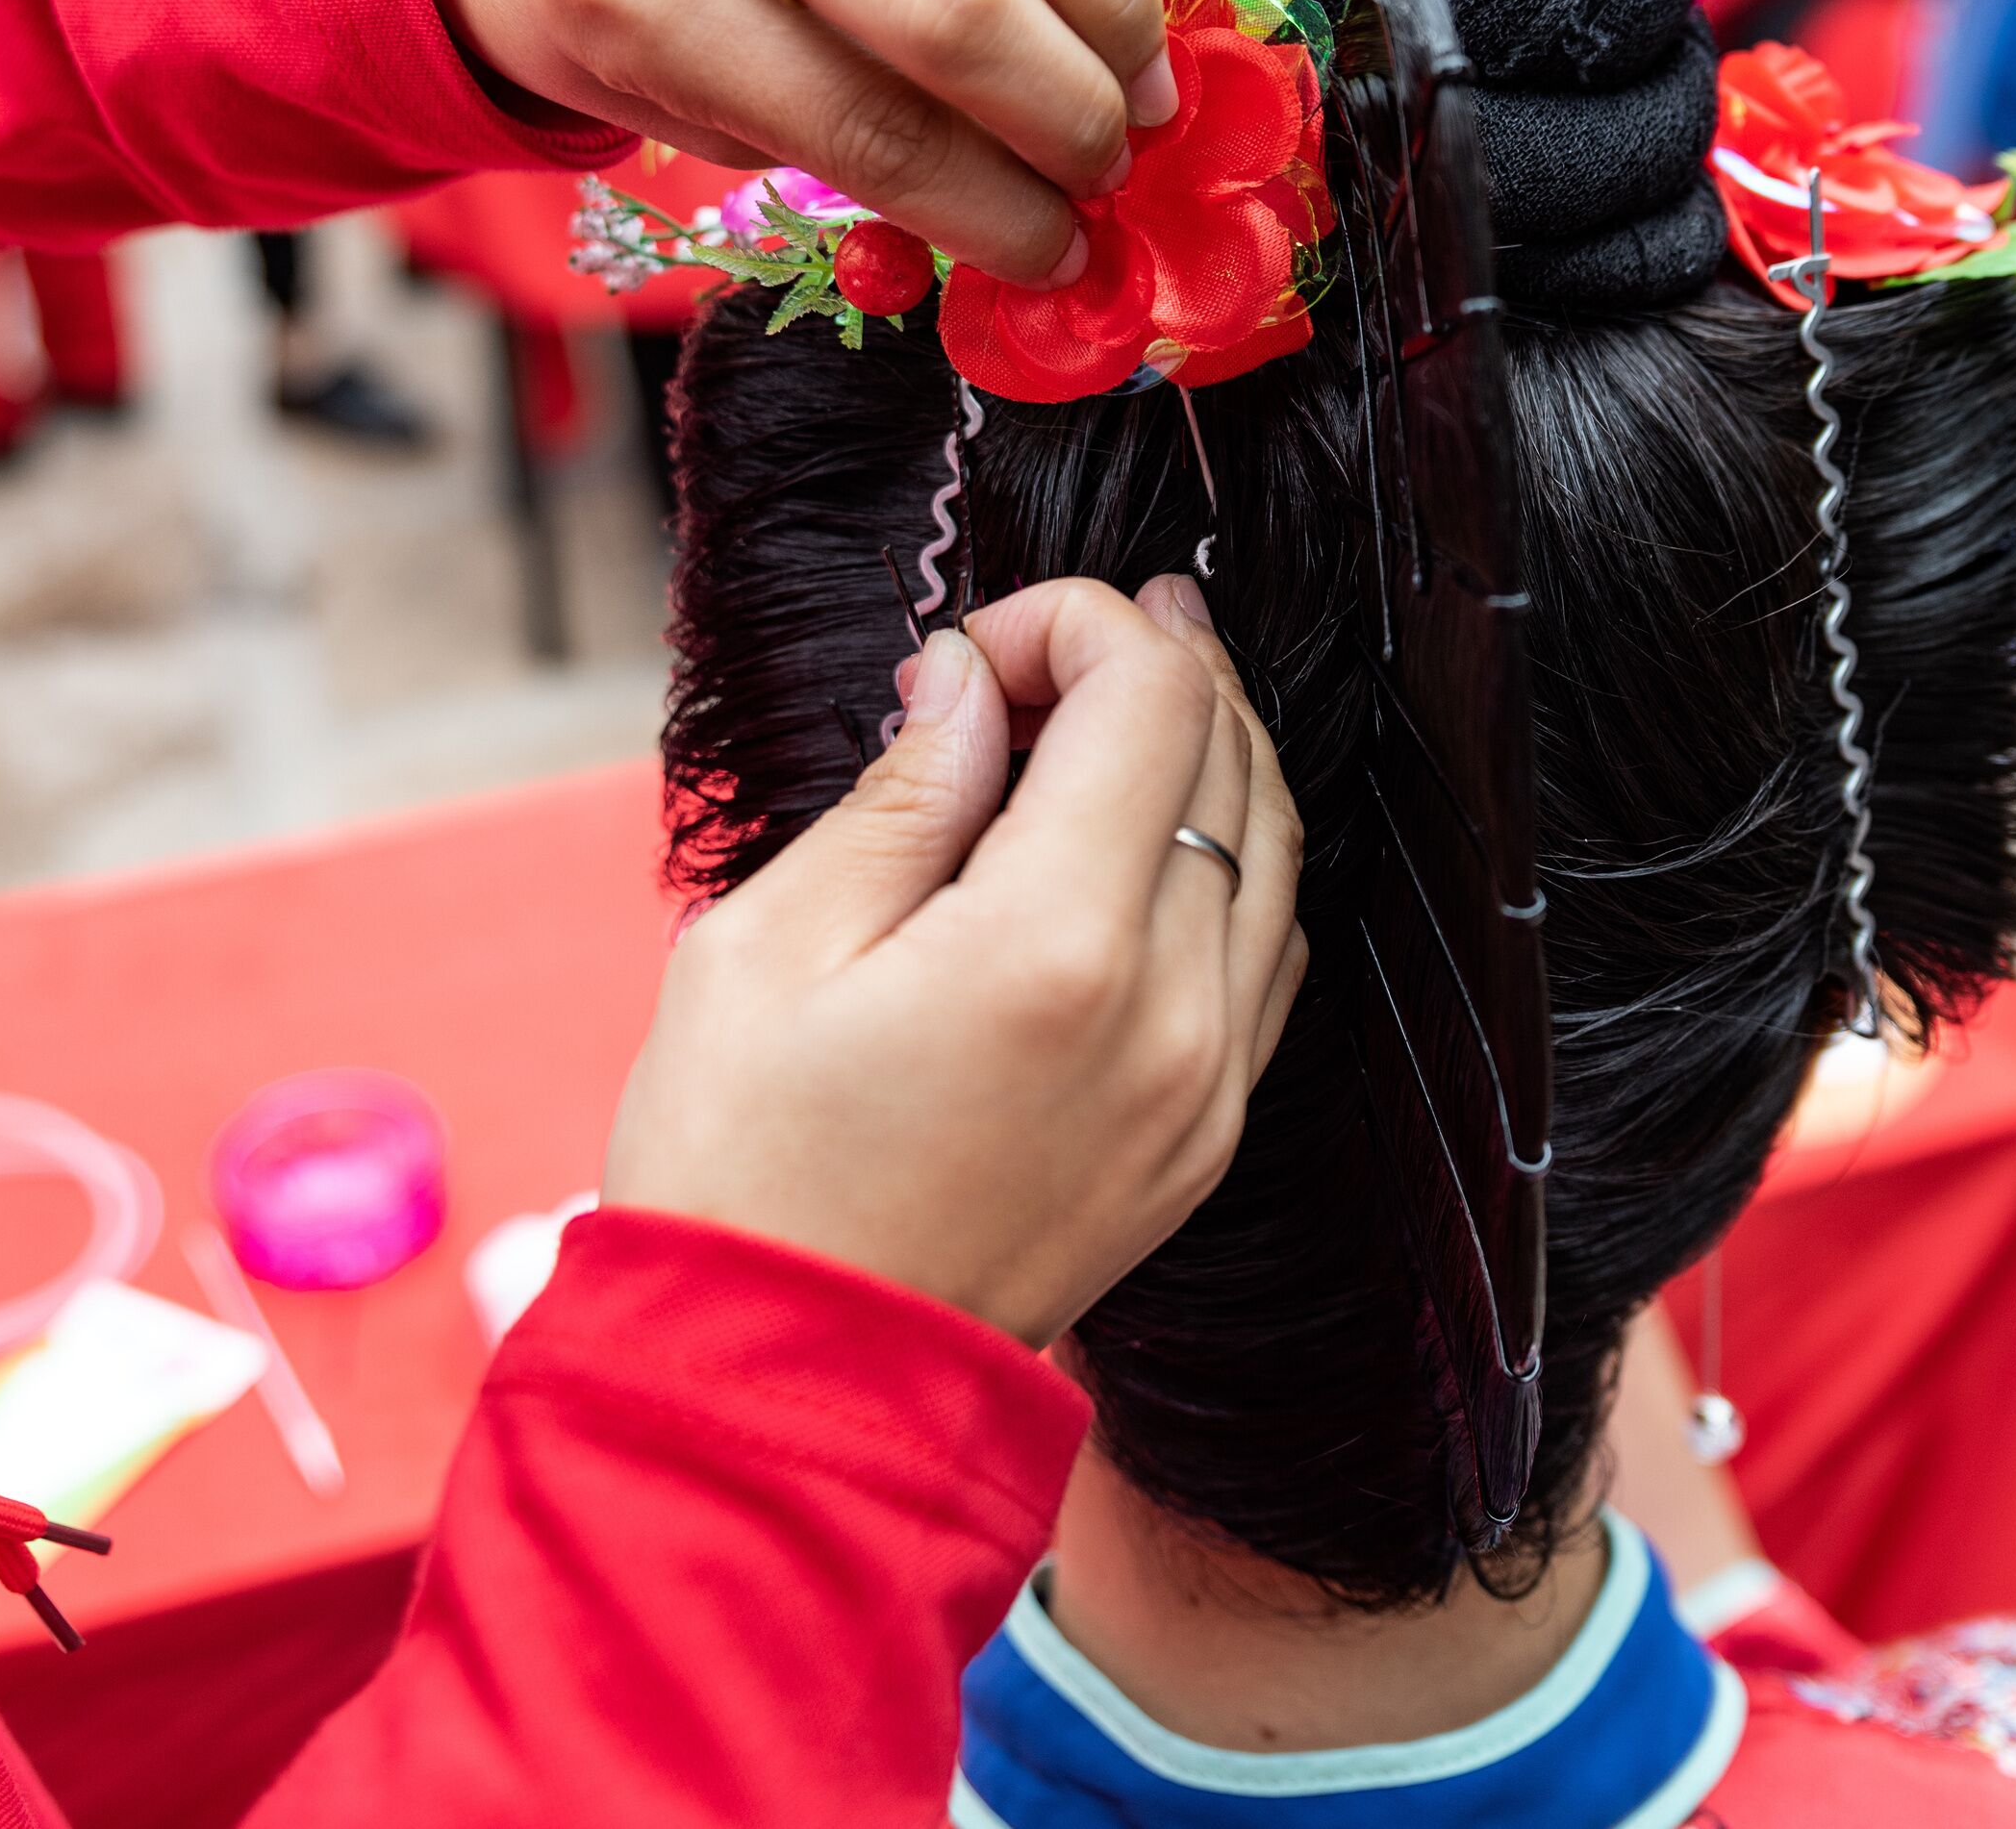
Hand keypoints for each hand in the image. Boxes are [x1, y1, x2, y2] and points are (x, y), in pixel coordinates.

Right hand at [600, 575, 1308, 1346]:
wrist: (787, 1389)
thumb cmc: (742, 1171)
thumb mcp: (769, 946)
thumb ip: (902, 796)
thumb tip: (970, 681)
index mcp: (1054, 946)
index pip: (1150, 698)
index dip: (1076, 625)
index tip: (977, 649)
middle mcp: (1169, 1012)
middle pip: (1230, 755)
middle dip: (1144, 668)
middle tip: (1036, 655)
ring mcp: (1207, 1085)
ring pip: (1273, 847)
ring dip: (1201, 754)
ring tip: (1098, 715)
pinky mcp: (1208, 1138)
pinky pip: (1267, 954)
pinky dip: (1225, 863)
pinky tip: (1138, 845)